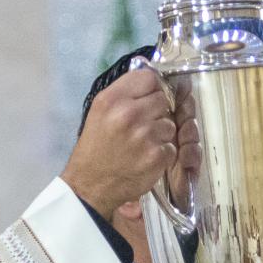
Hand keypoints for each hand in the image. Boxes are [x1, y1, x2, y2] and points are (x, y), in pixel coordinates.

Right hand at [62, 68, 179, 218]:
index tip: (148, 98)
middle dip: (157, 112)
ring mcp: (145, 135)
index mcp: (112, 99)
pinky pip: (172, 146)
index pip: (149, 77)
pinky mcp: (156, 156)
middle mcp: (129, 114)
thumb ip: (124, 93)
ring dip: (161, 134)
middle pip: (163, 99)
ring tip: (142, 144)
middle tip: (143, 125)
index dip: (152, 88)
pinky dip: (162, 153)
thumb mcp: (99, 112)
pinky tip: (145, 158)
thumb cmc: (95, 147)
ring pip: (171, 124)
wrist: (90, 185)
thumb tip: (151, 78)